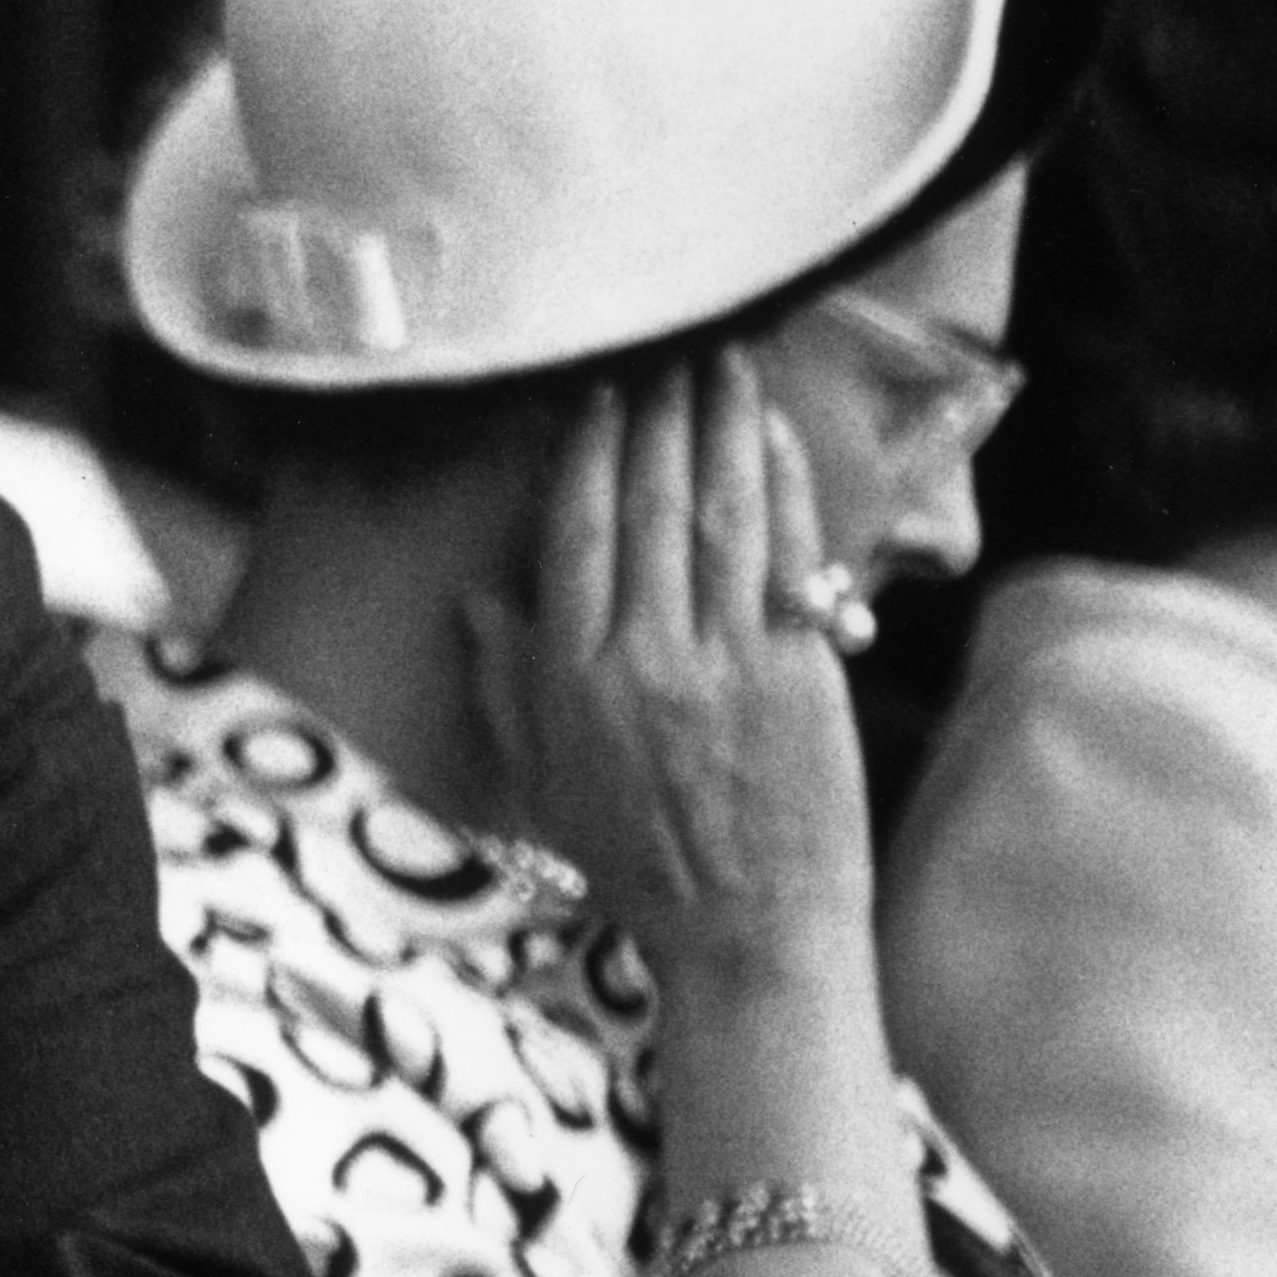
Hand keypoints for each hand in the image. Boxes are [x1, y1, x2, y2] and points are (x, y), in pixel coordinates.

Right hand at [467, 353, 873, 977]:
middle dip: (656, 416)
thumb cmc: (639, 861)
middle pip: (648, 507)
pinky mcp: (798, 673)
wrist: (746, 930)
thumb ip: (508, 685)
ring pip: (720, 515)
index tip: (596, 391)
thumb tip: (478, 601)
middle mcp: (642, 660)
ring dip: (720, 427)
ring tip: (723, 363)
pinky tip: (773, 436)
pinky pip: (785, 556)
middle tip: (666, 346)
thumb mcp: (541, 780)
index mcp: (571, 680)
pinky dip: (781, 487)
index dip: (588, 452)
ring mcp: (725, 663)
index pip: (575, 534)